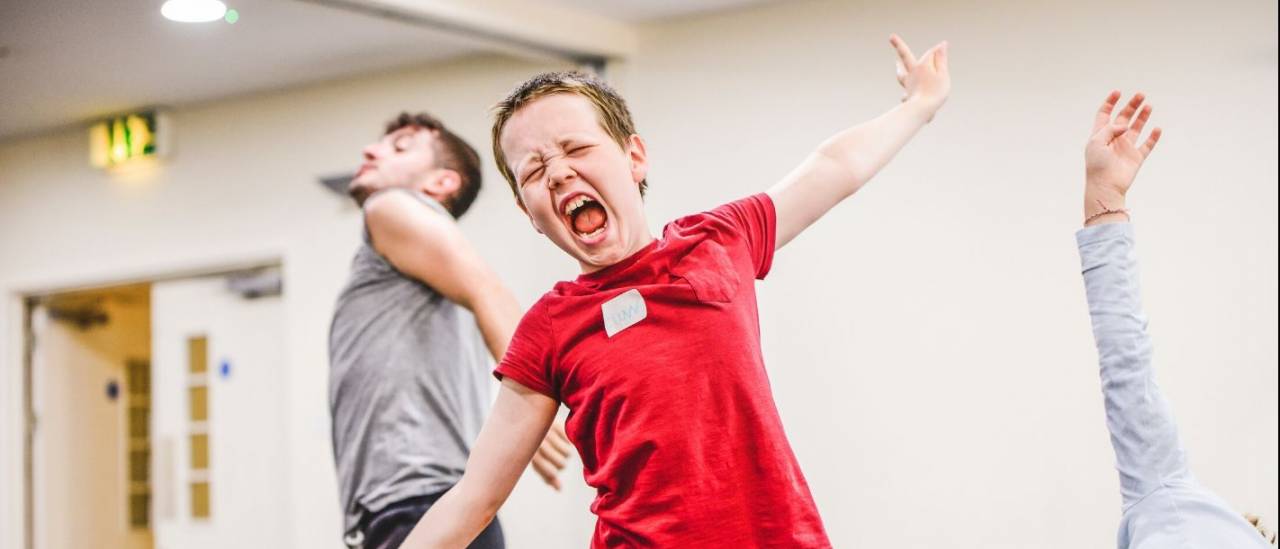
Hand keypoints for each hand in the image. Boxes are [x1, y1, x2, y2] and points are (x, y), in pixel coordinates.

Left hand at [530, 419, 571, 489]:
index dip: (554, 474)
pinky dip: (566, 440)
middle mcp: (540, 444)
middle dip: (561, 463)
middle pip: (562, 464)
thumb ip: (546, 476)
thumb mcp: (535, 461)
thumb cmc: (531, 445)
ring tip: (558, 448)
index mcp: (532, 455)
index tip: (552, 470)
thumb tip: (559, 489)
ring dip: (565, 452)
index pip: (551, 472)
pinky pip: (569, 440)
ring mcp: (548, 433)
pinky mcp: (556, 424)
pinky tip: (559, 437)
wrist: (524, 419)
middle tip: (555, 458)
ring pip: (567, 453)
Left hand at [890, 34, 949, 119]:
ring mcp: (908, 84)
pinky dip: (906, 92)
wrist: (921, 110)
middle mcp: (911, 73)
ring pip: (901, 74)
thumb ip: (941, 59)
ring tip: (897, 63)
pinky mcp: (907, 95)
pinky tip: (905, 95)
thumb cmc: (935, 92)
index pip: (930, 53)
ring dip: (899, 67)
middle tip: (891, 37)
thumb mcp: (942, 74)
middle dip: (899, 46)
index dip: (938, 50)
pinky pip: (906, 92)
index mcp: (921, 66)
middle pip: (905, 57)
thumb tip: (942, 44)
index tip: (943, 46)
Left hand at [1084, 91, 1161, 222]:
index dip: (1110, 102)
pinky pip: (1147, 145)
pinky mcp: (1136, 157)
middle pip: (1123, 117)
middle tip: (1141, 95)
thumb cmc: (1097, 165)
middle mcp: (1114, 139)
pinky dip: (1153, 137)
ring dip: (1142, 117)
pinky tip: (1157, 129)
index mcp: (1100, 135)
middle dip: (1131, 106)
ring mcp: (1125, 148)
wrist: (1106, 186)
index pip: (1105, 114)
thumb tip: (1125, 125)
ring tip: (1148, 106)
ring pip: (1136, 128)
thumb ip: (1110, 129)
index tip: (1118, 92)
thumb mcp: (1096, 142)